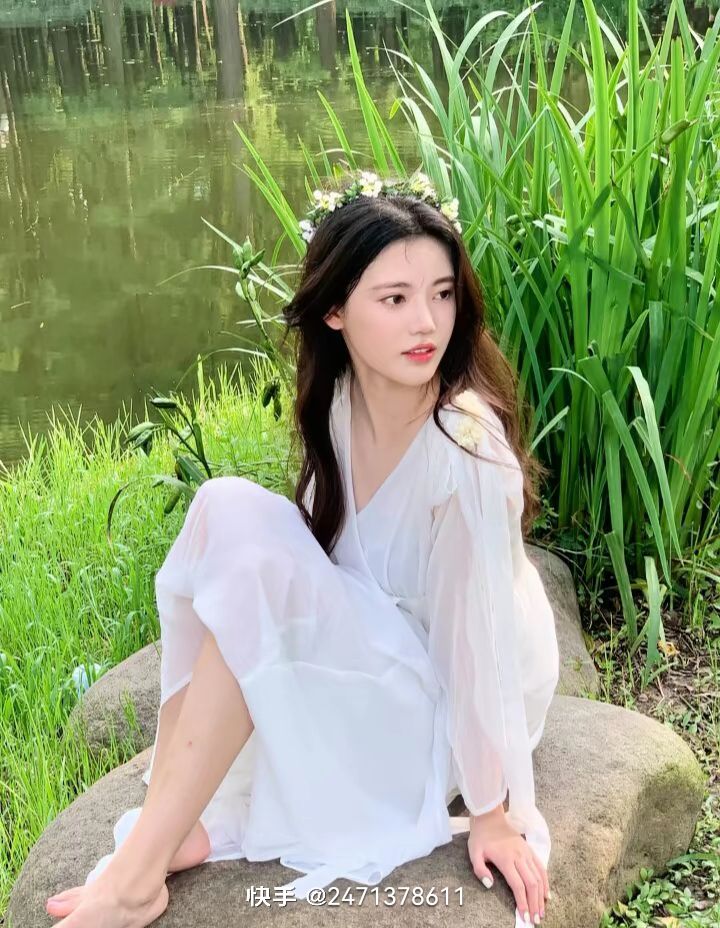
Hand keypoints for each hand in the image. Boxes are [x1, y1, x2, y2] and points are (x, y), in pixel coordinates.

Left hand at [468, 806, 549, 923]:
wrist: (490, 817)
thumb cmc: (481, 836)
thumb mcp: (474, 852)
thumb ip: (480, 870)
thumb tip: (490, 885)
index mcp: (506, 859)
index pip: (518, 885)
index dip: (522, 902)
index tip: (525, 916)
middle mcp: (519, 856)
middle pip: (531, 884)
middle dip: (535, 904)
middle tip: (536, 920)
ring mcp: (526, 852)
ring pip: (539, 877)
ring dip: (541, 896)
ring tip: (542, 911)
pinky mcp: (529, 849)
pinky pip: (541, 867)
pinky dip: (546, 882)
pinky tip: (546, 894)